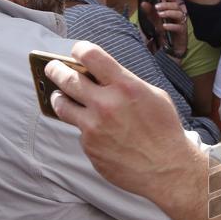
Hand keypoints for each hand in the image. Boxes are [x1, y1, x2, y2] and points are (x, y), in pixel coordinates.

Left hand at [45, 41, 198, 199]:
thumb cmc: (165, 131)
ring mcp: (94, 127)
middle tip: (53, 68)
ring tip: (61, 97)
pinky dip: (86, 129)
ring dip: (59, 97)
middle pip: (65, 78)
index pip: (90, 55)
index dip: (79, 50)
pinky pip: (79, 131)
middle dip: (55, 69)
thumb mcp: (154, 96)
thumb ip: (127, 83)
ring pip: (61, 104)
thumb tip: (104, 76)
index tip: (77, 52)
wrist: (168, 169)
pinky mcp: (89, 147)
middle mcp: (105, 104)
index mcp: (125, 86)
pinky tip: (100, 133)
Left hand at [143, 0, 187, 55]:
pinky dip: (171, 26)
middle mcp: (179, 15)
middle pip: (176, 6)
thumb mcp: (156, 21)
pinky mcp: (182, 32)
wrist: (172, 47)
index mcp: (174, 11)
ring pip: (179, 14)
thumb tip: (143, 3)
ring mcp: (182, 23)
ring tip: (160, 15)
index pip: (173, 0)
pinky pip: (179, 27)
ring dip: (169, 13)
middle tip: (156, 7)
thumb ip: (150, 13)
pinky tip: (164, 26)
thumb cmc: (166, 32)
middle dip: (166, 5)